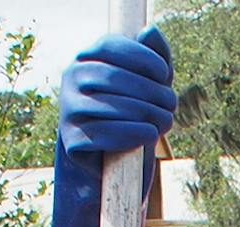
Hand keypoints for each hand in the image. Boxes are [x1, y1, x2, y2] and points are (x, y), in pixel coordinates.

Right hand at [47, 31, 176, 226]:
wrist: (106, 183)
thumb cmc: (128, 130)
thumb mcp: (145, 94)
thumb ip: (151, 63)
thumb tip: (153, 30)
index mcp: (87, 61)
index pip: (110, 46)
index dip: (140, 57)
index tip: (165, 75)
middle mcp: (71, 82)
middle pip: (112, 76)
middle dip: (148, 91)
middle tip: (172, 106)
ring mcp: (67, 113)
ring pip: (107, 103)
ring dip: (143, 112)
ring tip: (164, 122)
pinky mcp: (70, 144)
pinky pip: (99, 133)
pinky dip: (127, 133)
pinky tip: (147, 136)